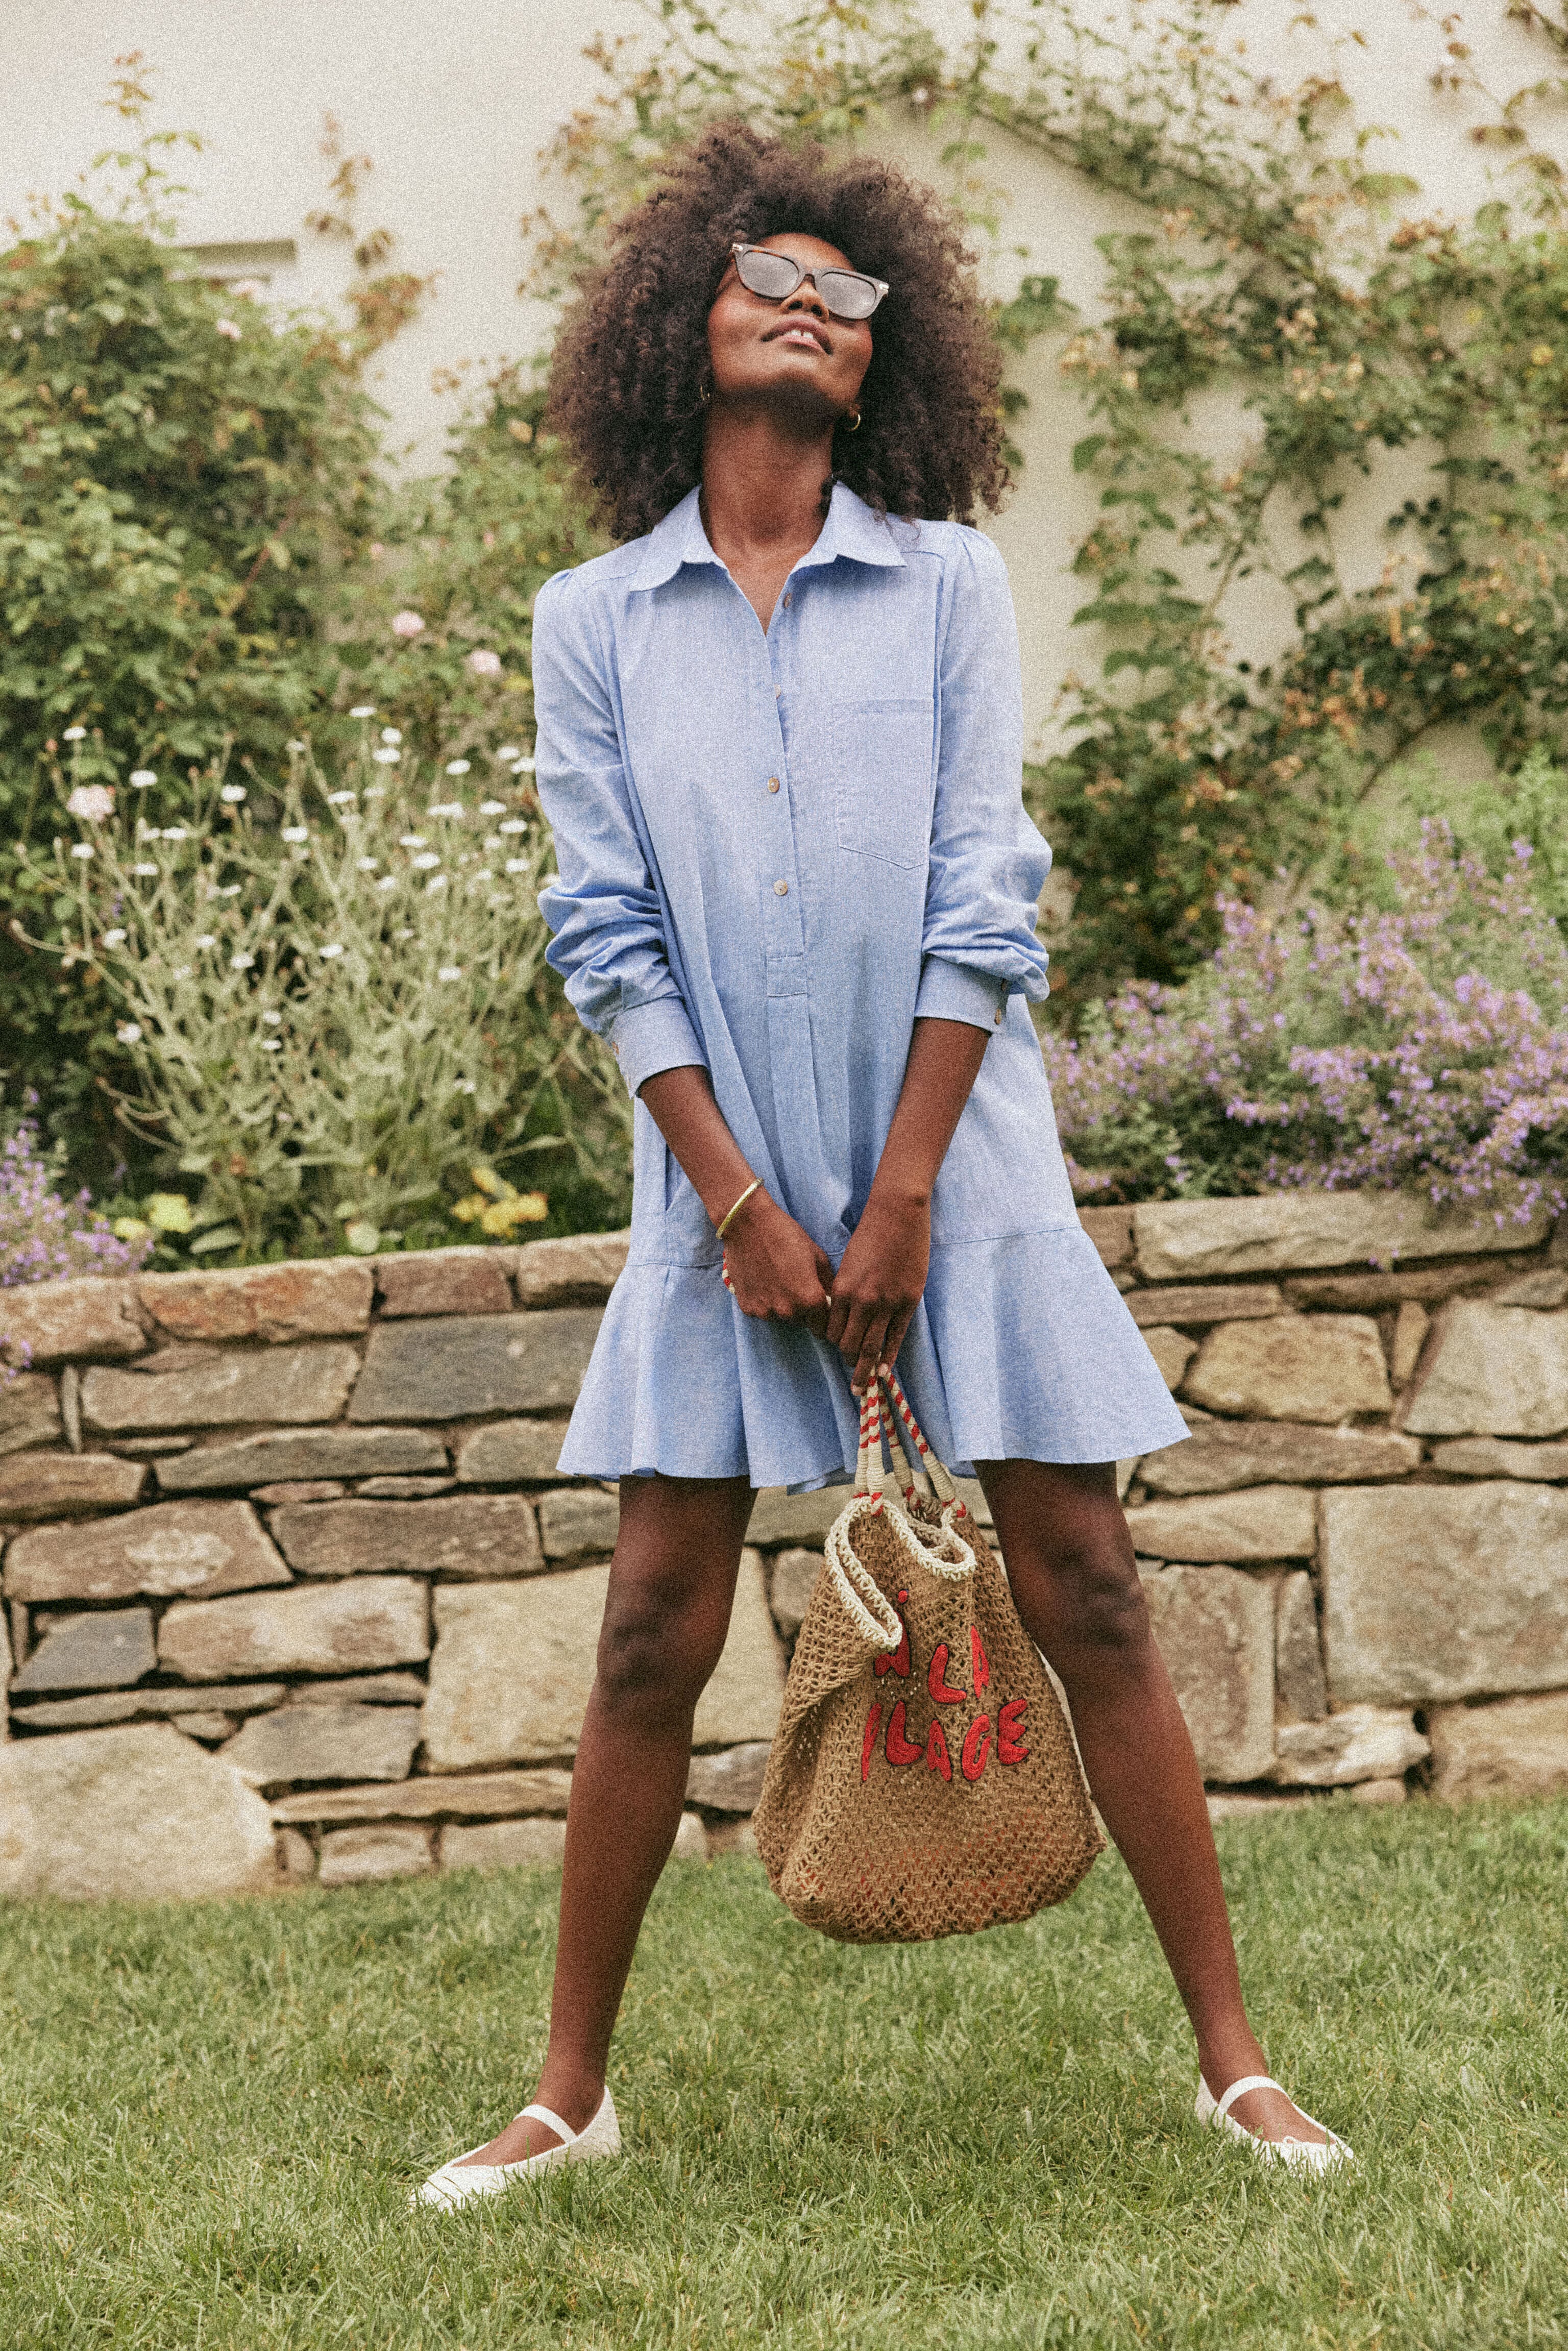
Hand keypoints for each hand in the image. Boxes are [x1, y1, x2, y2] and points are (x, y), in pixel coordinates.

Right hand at [722, 1193, 833, 1336]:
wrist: (747, 1224)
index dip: (824, 1317)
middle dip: (804, 1310)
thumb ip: (828, 1283)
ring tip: (778, 1281)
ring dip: (783, 1306)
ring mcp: (765, 1311)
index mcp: (810, 1300)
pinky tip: (763, 1281)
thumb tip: (833, 1299)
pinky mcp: (747, 1307)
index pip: (823, 1326)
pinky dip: (764, 1301)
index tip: (821, 1308)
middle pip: (802, 1321)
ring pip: (781, 1317)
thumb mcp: (817, 1255)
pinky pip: (762, 1311)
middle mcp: (788, 1312)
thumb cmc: (786, 1235)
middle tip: (797, 1286)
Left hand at [824, 1187, 929, 1393]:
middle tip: (851, 1375)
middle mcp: (861, 1300)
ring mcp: (886, 1303)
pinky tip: (884, 1371)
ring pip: (870, 1347)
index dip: (833, 1344)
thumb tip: (842, 1316)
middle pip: (848, 1344)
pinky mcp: (908, 1302)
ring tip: (863, 1384)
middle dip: (847, 1361)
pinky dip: (888, 1358)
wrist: (897, 1214)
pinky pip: (895, 1338)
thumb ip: (845, 1291)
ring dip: (864, 1369)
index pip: (831, 1330)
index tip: (837, 1350)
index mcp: (842, 1290)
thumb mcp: (848, 1264)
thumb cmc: (870, 1235)